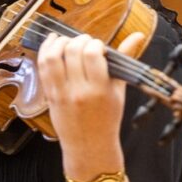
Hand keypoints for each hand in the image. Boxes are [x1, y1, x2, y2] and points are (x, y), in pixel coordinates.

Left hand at [36, 31, 145, 179]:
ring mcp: (61, 94)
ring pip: (53, 57)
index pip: (92, 54)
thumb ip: (125, 60)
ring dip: (60, 43)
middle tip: (85, 44)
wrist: (89, 147)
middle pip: (72, 51)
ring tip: (68, 42)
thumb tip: (138, 34)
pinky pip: (43, 67)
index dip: (95, 43)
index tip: (99, 47)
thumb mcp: (119, 91)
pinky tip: (53, 44)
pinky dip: (45, 51)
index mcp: (99, 90)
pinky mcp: (49, 96)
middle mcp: (78, 91)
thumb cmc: (108, 119)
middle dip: (79, 40)